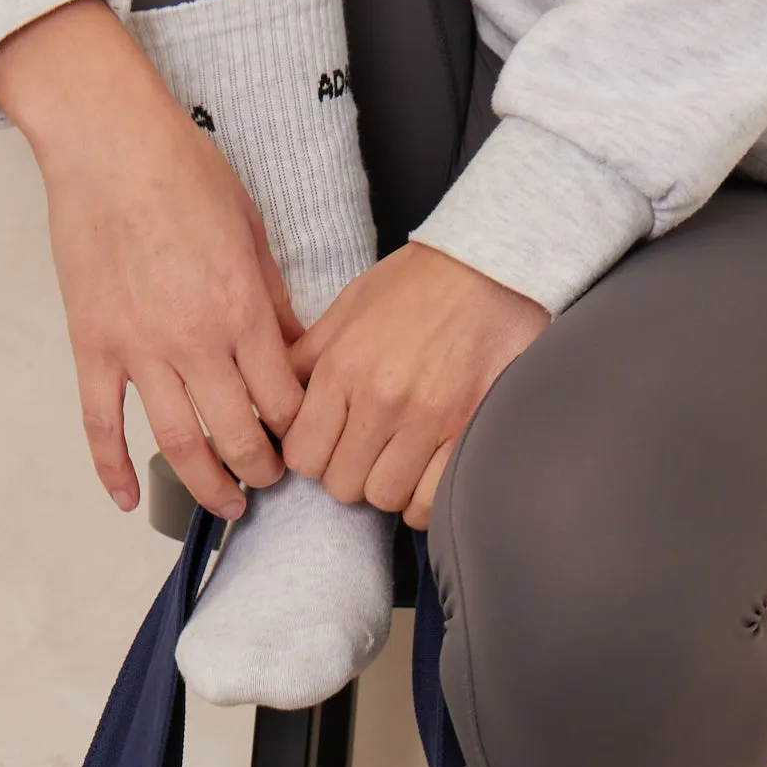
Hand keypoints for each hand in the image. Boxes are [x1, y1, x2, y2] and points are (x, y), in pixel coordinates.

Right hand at [0, 0, 301, 519]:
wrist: (108, 141)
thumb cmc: (182, 172)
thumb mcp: (252, 232)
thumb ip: (274, 300)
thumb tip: (296, 349)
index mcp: (242, 311)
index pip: (285, 402)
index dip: (300, 432)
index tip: (305, 441)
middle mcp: (194, 341)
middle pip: (239, 437)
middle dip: (263, 471)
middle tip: (272, 480)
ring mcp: (138, 348)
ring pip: (178, 445)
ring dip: (207, 485)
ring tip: (227, 504)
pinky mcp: (93, 345)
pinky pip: (101, 424)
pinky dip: (112, 469)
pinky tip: (127, 500)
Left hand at [281, 243, 549, 525]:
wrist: (490, 268)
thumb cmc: (420, 284)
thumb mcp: (349, 307)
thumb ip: (309, 356)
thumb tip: (276, 392)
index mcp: (344, 369)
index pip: (302, 456)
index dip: (311, 457)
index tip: (326, 447)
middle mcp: (382, 400)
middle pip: (343, 485)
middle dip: (349, 474)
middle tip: (364, 453)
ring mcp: (429, 420)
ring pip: (387, 498)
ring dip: (388, 487)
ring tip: (397, 461)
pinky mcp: (469, 431)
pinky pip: (432, 499)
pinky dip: (424, 499)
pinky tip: (425, 475)